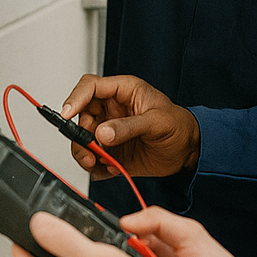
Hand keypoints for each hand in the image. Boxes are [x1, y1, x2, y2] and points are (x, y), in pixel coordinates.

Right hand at [60, 74, 199, 178]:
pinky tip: (110, 169)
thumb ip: (128, 127)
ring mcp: (109, 132)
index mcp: (122, 92)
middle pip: (81, 116)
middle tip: (88, 150)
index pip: (90, 87)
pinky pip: (94, 159)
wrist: (189, 152)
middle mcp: (111, 110)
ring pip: (83, 139)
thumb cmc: (178, 126)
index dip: (76, 98)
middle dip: (79, 134)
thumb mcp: (157, 122)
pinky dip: (96, 167)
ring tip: (95, 162)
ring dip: (84, 152)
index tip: (68, 114)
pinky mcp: (110, 152)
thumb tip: (102, 133)